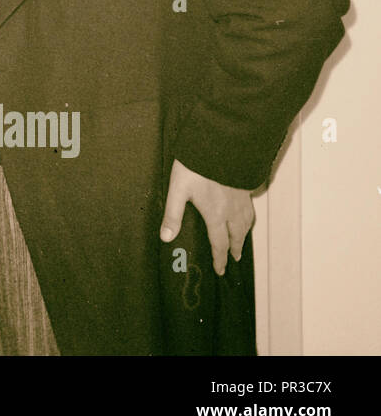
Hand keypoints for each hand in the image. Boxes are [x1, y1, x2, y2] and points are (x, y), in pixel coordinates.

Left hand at [159, 158, 254, 275]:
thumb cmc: (195, 167)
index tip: (221, 270)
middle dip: (234, 249)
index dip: (219, 259)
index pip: (219, 243)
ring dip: (243, 236)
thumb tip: (166, 238)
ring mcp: (241, 199)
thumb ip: (172, 215)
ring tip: (241, 242)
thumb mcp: (177, 190)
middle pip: (236, 236)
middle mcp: (232, 211)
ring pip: (246, 223)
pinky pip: (249, 210)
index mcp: (215, 215)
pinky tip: (245, 215)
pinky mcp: (244, 187)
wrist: (218, 145)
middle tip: (235, 259)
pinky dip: (248, 219)